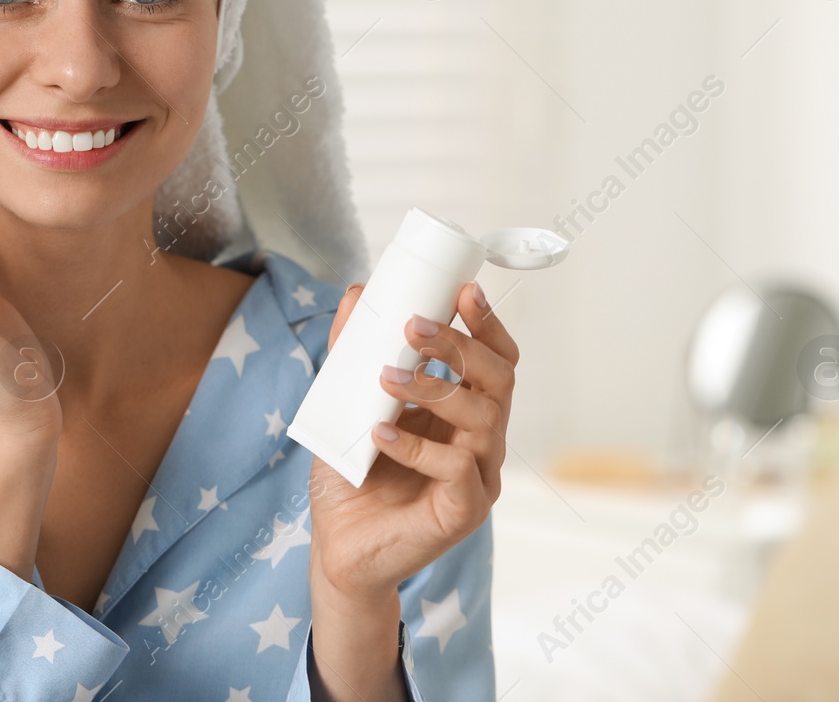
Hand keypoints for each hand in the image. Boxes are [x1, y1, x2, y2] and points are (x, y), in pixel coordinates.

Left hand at [307, 281, 515, 600]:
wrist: (338, 547)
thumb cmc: (353, 475)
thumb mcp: (347, 404)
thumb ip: (352, 353)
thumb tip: (357, 293)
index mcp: (465, 411)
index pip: (496, 360)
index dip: (487, 324)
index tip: (462, 291)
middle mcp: (481, 441)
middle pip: (499, 380)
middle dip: (460, 345)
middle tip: (413, 327)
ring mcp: (478, 478)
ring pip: (484, 418)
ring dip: (433, 389)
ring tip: (385, 378)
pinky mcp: (464, 512)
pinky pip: (457, 469)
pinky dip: (417, 447)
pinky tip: (380, 436)